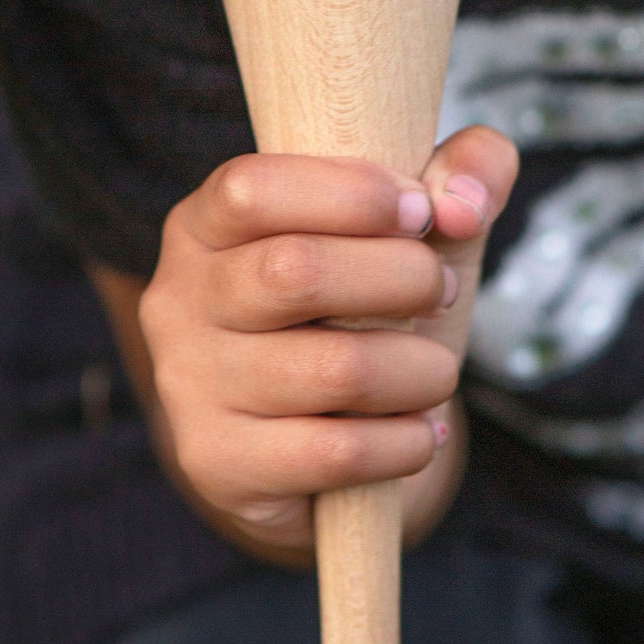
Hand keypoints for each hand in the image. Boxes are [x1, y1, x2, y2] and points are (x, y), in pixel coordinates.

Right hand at [137, 125, 517, 559]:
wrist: (310, 455)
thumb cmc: (361, 319)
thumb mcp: (409, 237)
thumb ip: (459, 177)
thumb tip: (464, 204)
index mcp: (203, 225)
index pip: (251, 190)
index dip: (353, 194)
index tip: (422, 214)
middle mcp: (179, 301)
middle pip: (296, 273)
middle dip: (405, 277)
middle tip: (442, 292)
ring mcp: (190, 388)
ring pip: (336, 370)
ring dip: (421, 370)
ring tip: (434, 372)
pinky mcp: (217, 466)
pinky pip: (338, 452)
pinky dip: (406, 441)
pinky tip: (418, 432)